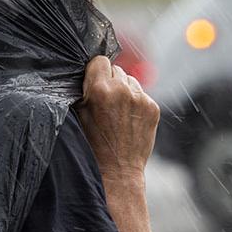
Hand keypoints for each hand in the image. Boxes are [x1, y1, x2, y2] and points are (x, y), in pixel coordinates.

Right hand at [75, 55, 159, 180]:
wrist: (118, 170)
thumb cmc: (93, 145)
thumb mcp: (79, 115)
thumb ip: (85, 90)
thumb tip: (89, 73)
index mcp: (100, 90)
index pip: (99, 60)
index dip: (94, 71)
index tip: (93, 82)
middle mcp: (122, 90)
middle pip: (115, 68)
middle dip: (109, 80)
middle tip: (105, 101)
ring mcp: (140, 99)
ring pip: (130, 80)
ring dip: (123, 90)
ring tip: (117, 112)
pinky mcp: (153, 107)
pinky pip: (141, 94)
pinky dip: (135, 102)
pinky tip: (128, 119)